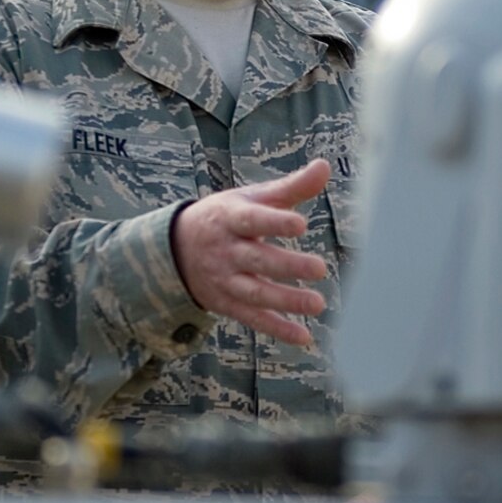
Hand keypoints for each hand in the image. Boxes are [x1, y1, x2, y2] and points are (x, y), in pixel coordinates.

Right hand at [170, 159, 331, 345]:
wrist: (176, 249)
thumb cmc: (227, 217)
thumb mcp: (251, 198)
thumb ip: (290, 187)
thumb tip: (325, 166)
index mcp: (230, 218)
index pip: (253, 220)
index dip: (275, 222)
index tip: (300, 224)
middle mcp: (226, 251)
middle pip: (257, 259)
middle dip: (287, 266)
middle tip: (320, 268)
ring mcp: (225, 280)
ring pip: (255, 292)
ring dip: (286, 300)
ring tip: (318, 304)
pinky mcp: (227, 303)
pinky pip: (253, 318)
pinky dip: (277, 328)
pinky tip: (304, 336)